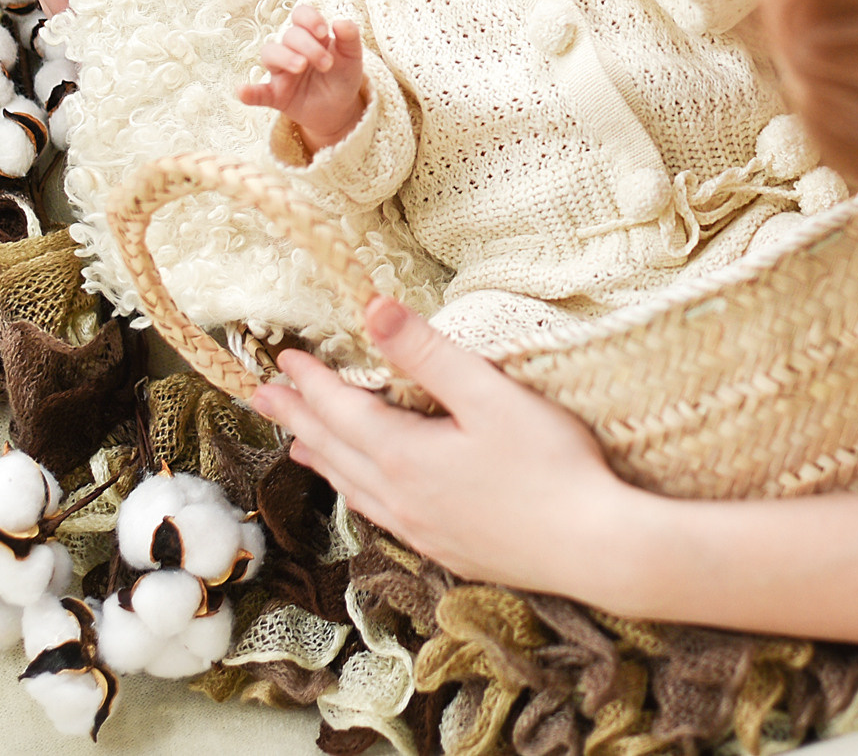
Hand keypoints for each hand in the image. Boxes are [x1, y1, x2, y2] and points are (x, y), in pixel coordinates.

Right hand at [237, 5, 366, 150]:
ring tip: (300, 67)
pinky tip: (242, 91)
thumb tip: (339, 22)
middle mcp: (292, 49)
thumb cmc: (342, 76)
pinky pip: (258, 92)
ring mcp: (281, 71)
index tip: (323, 32)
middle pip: (290, 36)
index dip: (309, 18)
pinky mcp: (275, 95)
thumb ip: (350, 38)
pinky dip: (249, 92)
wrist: (340, 108)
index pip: (301, 15)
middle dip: (309, 47)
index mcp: (311, 35)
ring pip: (270, 54)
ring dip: (284, 57)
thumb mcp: (352, 57)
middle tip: (327, 64)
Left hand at [250, 295, 642, 593]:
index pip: (341, 410)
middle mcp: (401, 497)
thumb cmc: (551, 466)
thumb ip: (427, 352)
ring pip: (355, 488)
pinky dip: (357, 493)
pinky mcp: (449, 549)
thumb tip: (372, 308)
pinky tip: (368, 494)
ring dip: (324, 458)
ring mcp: (423, 529)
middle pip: (335, 449)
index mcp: (404, 455)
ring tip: (301, 445)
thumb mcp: (490, 395)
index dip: (311, 382)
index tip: (283, 358)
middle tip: (263, 397)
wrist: (594, 549)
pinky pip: (381, 515)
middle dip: (299, 418)